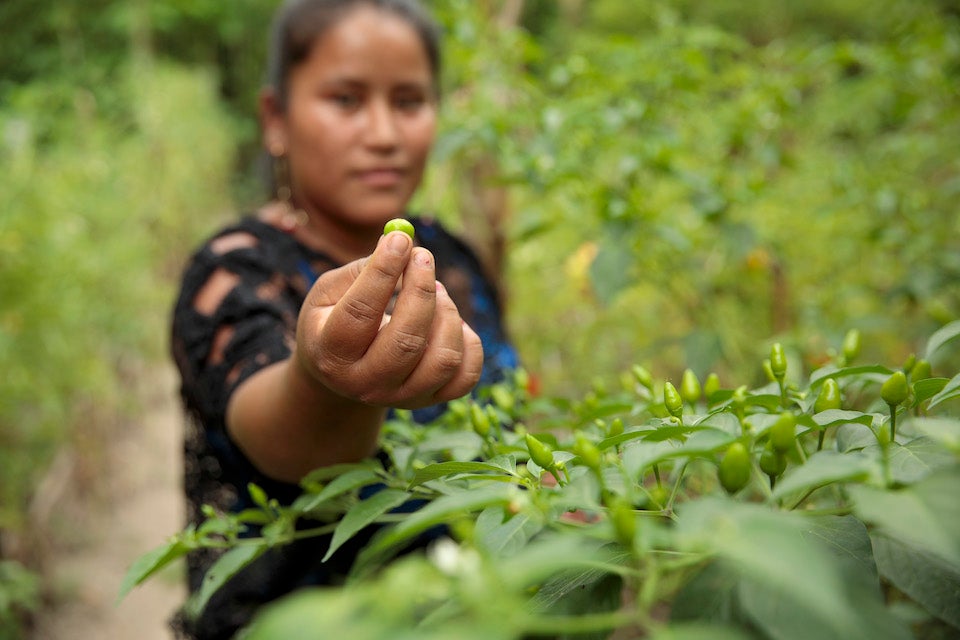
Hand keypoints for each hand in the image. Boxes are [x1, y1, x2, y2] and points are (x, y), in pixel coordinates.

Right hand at [295, 230, 483, 408]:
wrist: (343, 375)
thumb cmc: (335, 320)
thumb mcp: (330, 293)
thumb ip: (361, 269)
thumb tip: (401, 243)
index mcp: (331, 355)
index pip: (360, 313)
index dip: (383, 272)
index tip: (400, 239)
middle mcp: (365, 385)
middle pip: (407, 342)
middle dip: (420, 290)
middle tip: (423, 256)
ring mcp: (402, 398)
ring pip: (444, 358)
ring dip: (446, 312)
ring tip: (435, 290)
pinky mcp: (432, 400)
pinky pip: (467, 373)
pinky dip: (467, 340)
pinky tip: (447, 321)